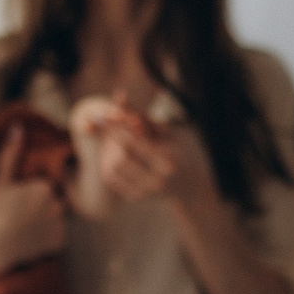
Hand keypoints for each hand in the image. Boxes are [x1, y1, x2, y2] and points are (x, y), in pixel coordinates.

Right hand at [0, 124, 66, 274]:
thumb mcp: (0, 182)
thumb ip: (11, 155)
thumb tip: (17, 127)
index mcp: (44, 187)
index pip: (48, 184)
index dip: (34, 191)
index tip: (19, 201)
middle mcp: (57, 205)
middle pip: (56, 200)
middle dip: (44, 204)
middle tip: (21, 214)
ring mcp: (60, 225)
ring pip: (59, 217)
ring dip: (49, 220)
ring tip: (26, 226)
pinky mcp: (60, 242)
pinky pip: (60, 235)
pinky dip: (50, 236)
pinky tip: (32, 237)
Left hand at [83, 93, 216, 212]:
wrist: (191, 182)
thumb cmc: (179, 148)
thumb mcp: (166, 129)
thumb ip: (141, 114)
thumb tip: (118, 95)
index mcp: (169, 160)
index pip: (132, 142)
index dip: (115, 127)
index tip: (103, 115)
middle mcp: (158, 181)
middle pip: (120, 158)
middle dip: (112, 141)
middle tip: (109, 128)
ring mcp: (147, 193)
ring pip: (112, 170)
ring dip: (109, 153)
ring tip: (117, 142)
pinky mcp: (137, 198)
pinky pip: (112, 179)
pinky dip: (110, 164)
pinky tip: (119, 156)